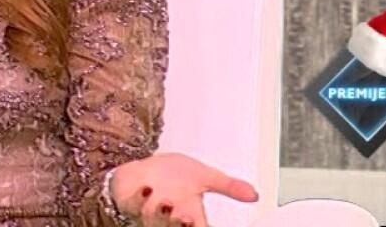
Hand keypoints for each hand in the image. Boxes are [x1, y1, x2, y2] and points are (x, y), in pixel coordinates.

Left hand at [107, 151, 258, 226]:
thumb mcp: (204, 176)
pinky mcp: (130, 203)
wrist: (144, 165)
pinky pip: (133, 206)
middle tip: (188, 218)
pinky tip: (147, 189)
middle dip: (181, 226)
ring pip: (155, 221)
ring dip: (161, 215)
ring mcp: (149, 213)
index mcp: (190, 218)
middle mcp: (170, 218)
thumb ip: (228, 186)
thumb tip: (255, 195)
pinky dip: (140, 198)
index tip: (200, 223)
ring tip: (168, 202)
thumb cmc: (172, 176)